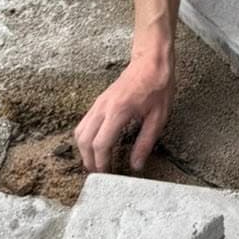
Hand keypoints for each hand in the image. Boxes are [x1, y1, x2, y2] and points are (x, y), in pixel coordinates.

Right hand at [74, 53, 173, 173]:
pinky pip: (84, 123)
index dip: (101, 163)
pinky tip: (96, 146)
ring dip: (84, 150)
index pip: (100, 144)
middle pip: (84, 140)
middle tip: (100, 174)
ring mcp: (98, 104)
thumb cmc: (158, 87)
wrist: (150, 62)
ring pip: (80, 132)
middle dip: (89, 160)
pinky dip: (86, 138)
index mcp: (118, 111)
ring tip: (97, 163)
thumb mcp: (158, 118)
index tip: (106, 175)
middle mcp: (103, 107)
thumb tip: (136, 165)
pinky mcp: (98, 102)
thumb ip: (145, 143)